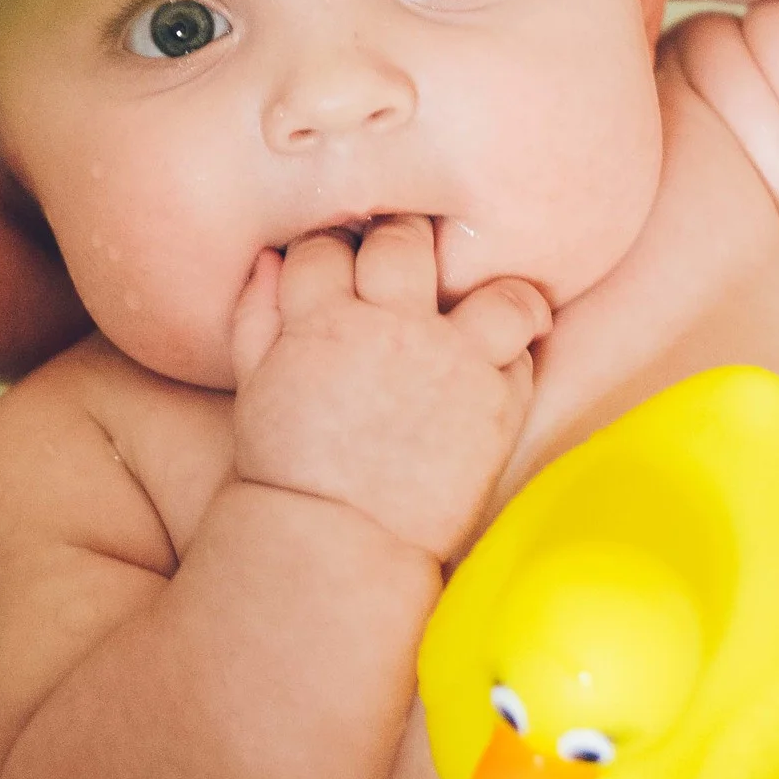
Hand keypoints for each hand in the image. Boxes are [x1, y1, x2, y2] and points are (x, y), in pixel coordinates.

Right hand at [227, 219, 547, 563]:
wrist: (336, 538)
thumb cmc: (288, 464)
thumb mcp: (253, 384)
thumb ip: (256, 314)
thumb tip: (269, 259)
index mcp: (322, 321)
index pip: (326, 245)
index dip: (330, 247)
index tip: (339, 259)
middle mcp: (391, 328)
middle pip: (405, 241)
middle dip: (401, 240)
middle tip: (405, 260)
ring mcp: (452, 364)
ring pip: (497, 291)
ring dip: (493, 291)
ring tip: (483, 304)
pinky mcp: (497, 405)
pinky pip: (525, 356)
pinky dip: (513, 354)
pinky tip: (495, 362)